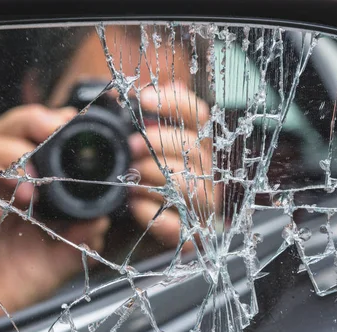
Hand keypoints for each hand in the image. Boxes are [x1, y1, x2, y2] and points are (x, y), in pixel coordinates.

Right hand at [0, 105, 109, 325]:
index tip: (70, 120)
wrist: (2, 309)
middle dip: (30, 121)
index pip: (34, 137)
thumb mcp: (67, 251)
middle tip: (51, 130)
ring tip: (30, 183)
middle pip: (8, 130)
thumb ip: (85, 232)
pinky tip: (8, 206)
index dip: (49, 121)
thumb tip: (103, 217)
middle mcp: (5, 181)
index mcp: (30, 182)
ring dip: (13, 158)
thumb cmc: (30, 275)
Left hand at [127, 83, 216, 249]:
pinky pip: (181, 226)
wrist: (141, 228)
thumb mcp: (141, 149)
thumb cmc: (142, 181)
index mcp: (196, 145)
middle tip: (131, 146)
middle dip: (159, 143)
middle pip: (194, 147)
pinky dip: (155, 214)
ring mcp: (202, 203)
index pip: (197, 114)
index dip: (174, 102)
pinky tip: (135, 205)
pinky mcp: (190, 234)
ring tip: (131, 179)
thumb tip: (146, 93)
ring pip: (192, 185)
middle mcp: (206, 171)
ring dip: (157, 177)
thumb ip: (148, 122)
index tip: (144, 98)